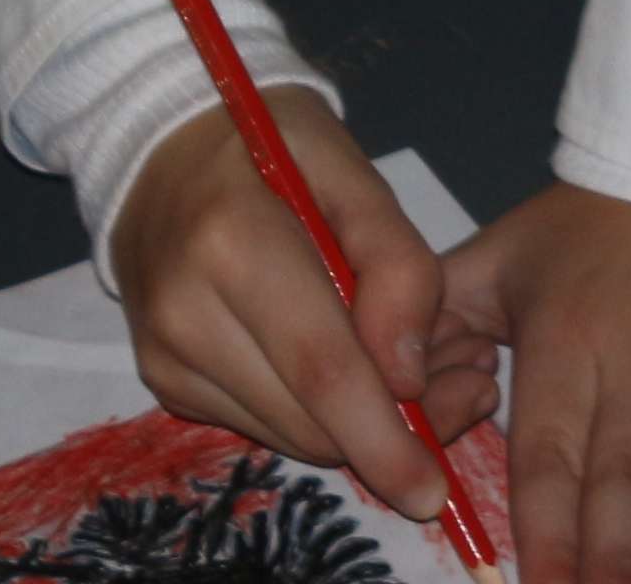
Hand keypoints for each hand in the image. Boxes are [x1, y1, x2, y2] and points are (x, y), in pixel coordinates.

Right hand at [116, 91, 491, 521]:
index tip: (434, 485)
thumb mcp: (353, 170)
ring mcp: (165, 355)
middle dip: (391, 435)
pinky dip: (317, 415)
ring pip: (285, 433)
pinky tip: (358, 372)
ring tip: (426, 376)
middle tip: (468, 394)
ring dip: (360, 430)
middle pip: (305, 417)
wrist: (162, 154)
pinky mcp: (163, 380)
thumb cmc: (272, 147)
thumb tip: (409, 377)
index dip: (383, 435)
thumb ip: (396, 262)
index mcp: (233, 243)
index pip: (320, 368)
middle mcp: (184, 313)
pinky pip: (259, 422)